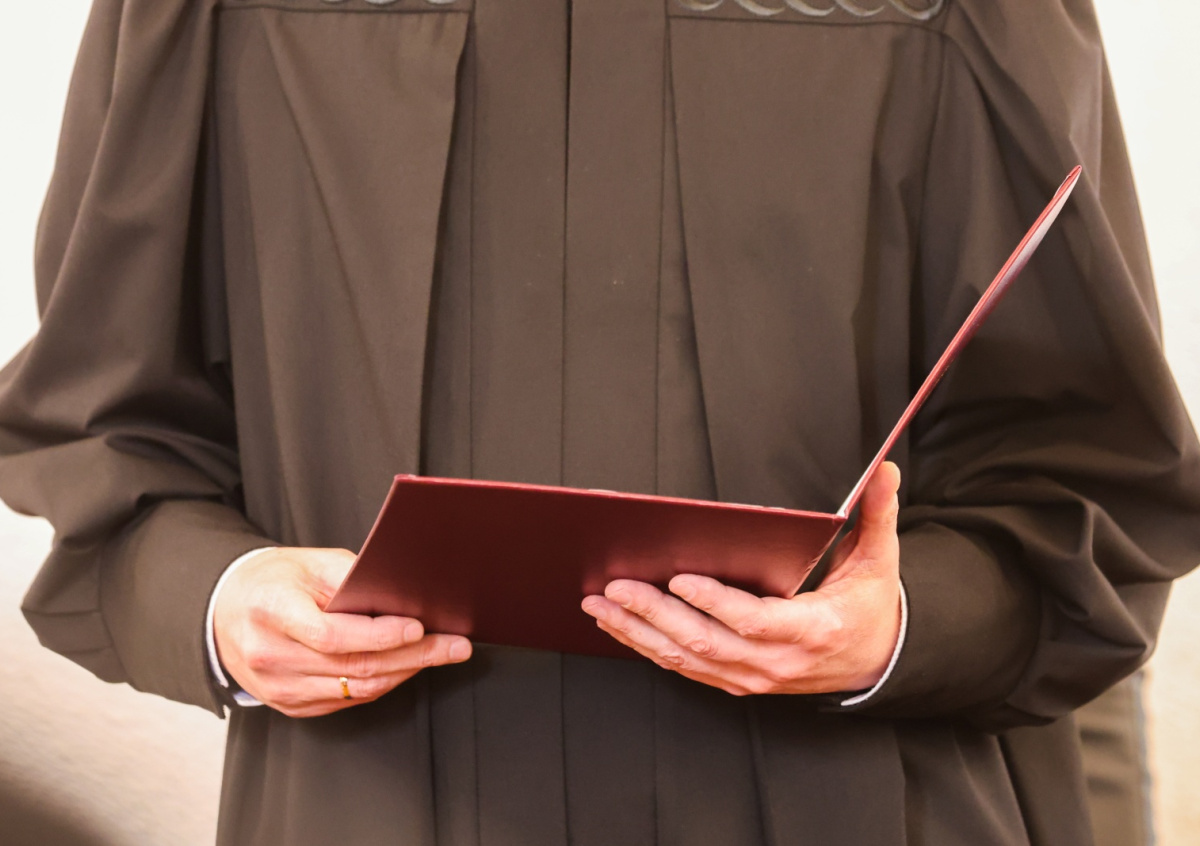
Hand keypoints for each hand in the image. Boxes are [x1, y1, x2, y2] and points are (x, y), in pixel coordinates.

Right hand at [214, 547, 471, 716]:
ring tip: (439, 654)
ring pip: (356, 690)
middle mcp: (271, 656)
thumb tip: (403, 596)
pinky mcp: (289, 705)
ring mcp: (278, 688)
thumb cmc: (272, 580)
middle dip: (414, 657)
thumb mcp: (310, 563)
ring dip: (404, 673)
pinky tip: (405, 667)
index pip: (334, 635)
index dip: (381, 636)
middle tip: (454, 646)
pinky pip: (345, 701)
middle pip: (353, 668)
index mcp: (272, 612)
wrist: (224, 610)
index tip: (419, 627)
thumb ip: (352, 579)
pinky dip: (380, 685)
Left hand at [581, 462, 902, 695]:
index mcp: (811, 629)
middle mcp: (778, 662)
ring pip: (687, 660)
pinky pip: (687, 670)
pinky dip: (649, 649)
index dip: (715, 603)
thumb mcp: (879, 559)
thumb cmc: (866, 606)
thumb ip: (877, 514)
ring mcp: (755, 678)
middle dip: (655, 614)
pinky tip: (619, 627)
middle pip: (706, 642)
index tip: (679, 580)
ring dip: (639, 634)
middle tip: (617, 586)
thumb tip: (885, 470)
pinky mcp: (738, 683)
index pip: (755, 621)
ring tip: (600, 606)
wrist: (874, 661)